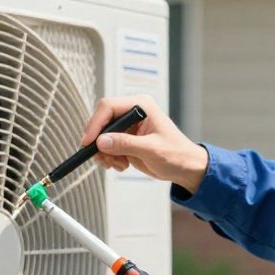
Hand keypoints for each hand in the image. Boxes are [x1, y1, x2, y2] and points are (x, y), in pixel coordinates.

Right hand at [82, 96, 208, 193]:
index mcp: (140, 106)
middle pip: (102, 121)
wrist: (185, 168)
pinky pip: (106, 147)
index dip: (95, 124)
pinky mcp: (125, 140)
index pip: (108, 107)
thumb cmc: (176, 154)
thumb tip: (101, 141)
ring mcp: (127, 127)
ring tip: (118, 164)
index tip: (89, 142)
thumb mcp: (151, 149)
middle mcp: (132, 113)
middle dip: (100, 143)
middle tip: (105, 159)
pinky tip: (122, 165)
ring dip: (105, 153)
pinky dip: (109, 158)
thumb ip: (125, 144)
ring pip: (101, 136)